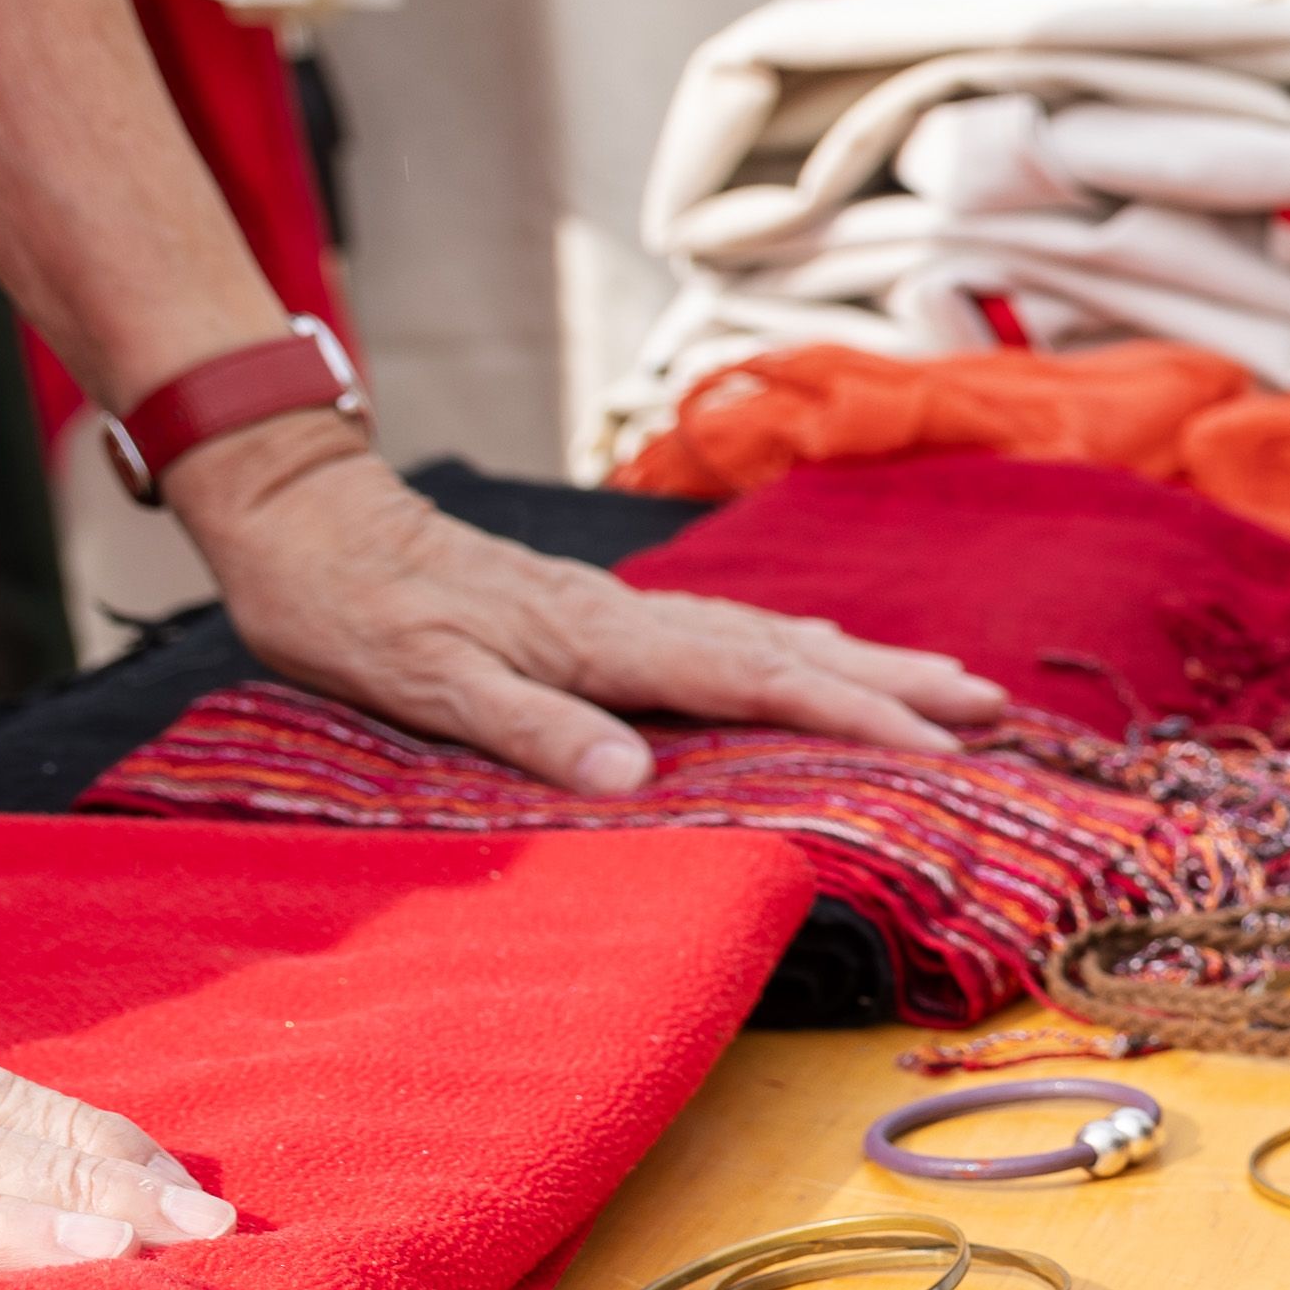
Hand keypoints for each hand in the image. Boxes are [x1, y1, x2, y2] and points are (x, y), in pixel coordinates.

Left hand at [164, 419, 1004, 797]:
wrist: (297, 512)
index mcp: (599, 641)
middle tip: (992, 705)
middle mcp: (626, 617)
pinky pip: (726, 632)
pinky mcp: (596, 608)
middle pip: (790, 649)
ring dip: (862, 660)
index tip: (937, 744)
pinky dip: (795, 647)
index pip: (755, 681)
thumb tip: (631, 777)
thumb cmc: (344, 606)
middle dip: (896, 680)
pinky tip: (816, 655)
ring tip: (944, 680)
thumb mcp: (419, 679)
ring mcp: (617, 608)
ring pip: (767, 634)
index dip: (853, 714)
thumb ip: (528, 725)